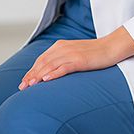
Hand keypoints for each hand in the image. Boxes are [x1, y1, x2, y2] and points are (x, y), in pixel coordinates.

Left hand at [18, 27, 133, 89]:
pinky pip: (64, 67)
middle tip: (22, 87)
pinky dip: (54, 73)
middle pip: (43, 62)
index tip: (24, 81)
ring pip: (50, 65)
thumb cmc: (94, 53)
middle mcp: (63, 48)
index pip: (41, 59)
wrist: (111, 47)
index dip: (31, 70)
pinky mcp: (80, 60)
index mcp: (60, 46)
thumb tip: (51, 72)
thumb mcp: (75, 54)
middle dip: (31, 75)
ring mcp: (71, 54)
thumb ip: (63, 60)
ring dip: (38, 76)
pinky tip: (46, 80)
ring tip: (30, 85)